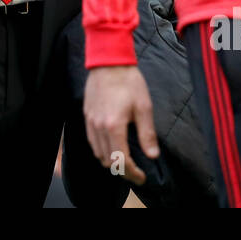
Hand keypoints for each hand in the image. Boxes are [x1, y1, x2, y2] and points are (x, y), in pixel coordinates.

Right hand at [84, 65, 158, 184]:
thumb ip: (147, 133)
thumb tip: (152, 155)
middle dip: (123, 171)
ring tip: (125, 160)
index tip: (142, 177)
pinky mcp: (87, 116)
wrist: (109, 62)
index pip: (121, 160)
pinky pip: (92, 142)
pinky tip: (112, 146)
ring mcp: (91, 122)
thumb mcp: (144, 107)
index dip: (132, 173)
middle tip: (136, 171)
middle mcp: (99, 127)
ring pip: (98, 154)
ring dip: (111, 161)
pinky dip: (102, 150)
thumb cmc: (128, 82)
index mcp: (114, 126)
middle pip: (108, 161)